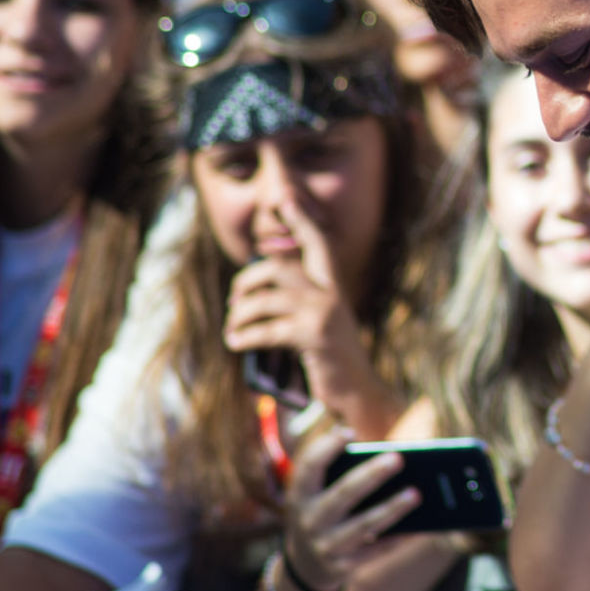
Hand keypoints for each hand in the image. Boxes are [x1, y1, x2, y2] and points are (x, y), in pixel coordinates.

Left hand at [223, 190, 373, 411]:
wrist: (358, 392)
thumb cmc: (330, 361)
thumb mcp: (318, 326)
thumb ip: (296, 306)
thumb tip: (248, 299)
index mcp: (332, 288)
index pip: (317, 245)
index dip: (301, 221)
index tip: (286, 199)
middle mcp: (330, 294)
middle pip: (278, 269)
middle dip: (246, 281)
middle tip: (234, 301)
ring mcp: (323, 313)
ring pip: (266, 299)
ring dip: (240, 315)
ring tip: (231, 330)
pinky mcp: (314, 336)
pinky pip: (267, 329)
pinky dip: (244, 336)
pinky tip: (235, 343)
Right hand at [280, 433, 424, 590]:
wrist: (305, 566)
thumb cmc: (320, 512)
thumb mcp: (313, 493)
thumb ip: (332, 468)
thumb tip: (367, 443)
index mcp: (300, 494)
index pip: (310, 467)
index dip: (327, 448)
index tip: (349, 432)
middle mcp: (309, 520)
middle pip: (343, 494)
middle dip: (371, 475)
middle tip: (398, 458)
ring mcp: (325, 546)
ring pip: (364, 525)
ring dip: (391, 509)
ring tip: (416, 493)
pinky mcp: (342, 567)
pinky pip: (376, 550)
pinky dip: (397, 537)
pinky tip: (418, 526)